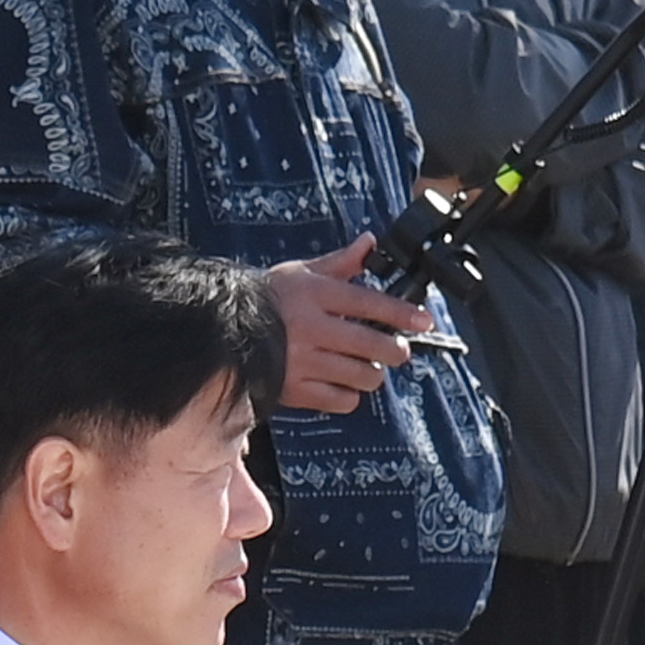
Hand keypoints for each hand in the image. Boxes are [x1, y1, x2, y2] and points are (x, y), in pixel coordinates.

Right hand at [260, 236, 430, 414]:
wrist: (220, 331)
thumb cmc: (265, 300)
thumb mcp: (300, 273)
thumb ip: (340, 262)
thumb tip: (370, 244)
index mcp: (314, 295)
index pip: (369, 304)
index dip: (401, 313)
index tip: (424, 320)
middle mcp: (310, 328)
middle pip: (371, 344)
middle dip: (395, 350)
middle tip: (399, 350)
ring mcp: (302, 362)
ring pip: (359, 375)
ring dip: (372, 374)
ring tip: (369, 369)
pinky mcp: (294, 390)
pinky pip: (339, 400)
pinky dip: (349, 396)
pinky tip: (344, 386)